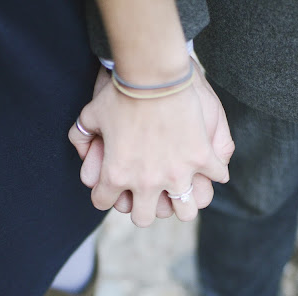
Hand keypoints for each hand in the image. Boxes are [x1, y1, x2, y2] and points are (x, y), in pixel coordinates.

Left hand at [69, 62, 233, 226]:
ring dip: (181, 202)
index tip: (111, 188)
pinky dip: (215, 171)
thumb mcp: (90, 114)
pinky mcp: (201, 158)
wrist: (152, 75)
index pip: (104, 203)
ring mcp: (177, 173)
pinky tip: (211, 165)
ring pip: (184, 212)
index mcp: (117, 174)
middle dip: (143, 208)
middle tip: (147, 195)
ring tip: (181, 190)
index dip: (105, 195)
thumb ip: (81, 135)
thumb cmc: (119, 92)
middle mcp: (147, 182)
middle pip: (143, 218)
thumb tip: (81, 147)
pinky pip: (216, 176)